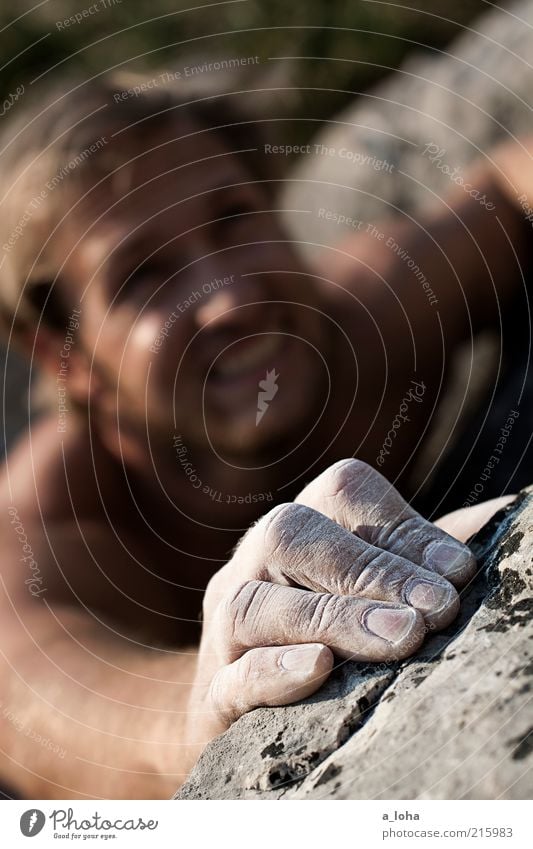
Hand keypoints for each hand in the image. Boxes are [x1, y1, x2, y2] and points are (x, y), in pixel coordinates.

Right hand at [186, 459, 475, 745]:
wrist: (251, 710)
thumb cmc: (341, 640)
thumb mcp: (383, 589)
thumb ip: (429, 559)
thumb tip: (500, 527)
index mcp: (300, 531)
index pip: (340, 492)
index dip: (400, 526)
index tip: (457, 571)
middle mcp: (253, 566)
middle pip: (289, 535)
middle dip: (367, 568)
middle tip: (436, 609)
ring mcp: (226, 630)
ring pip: (254, 603)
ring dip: (332, 616)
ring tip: (400, 638)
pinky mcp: (215, 695)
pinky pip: (233, 675)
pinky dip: (276, 669)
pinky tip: (320, 668)